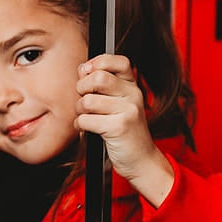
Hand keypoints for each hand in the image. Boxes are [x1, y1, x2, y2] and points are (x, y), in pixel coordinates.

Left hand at [75, 54, 173, 206]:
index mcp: (132, 86)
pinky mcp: (120, 127)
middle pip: (98, 77)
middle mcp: (133, 95)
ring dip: (80, 111)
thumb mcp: (118, 104)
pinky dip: (81, 126)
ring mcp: (128, 110)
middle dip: (82, 89)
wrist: (141, 160)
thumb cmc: (124, 133)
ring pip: (88, 100)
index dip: (97, 63)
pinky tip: (88, 131)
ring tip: (87, 119)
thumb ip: (102, 86)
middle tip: (84, 101)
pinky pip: (86, 120)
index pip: (117, 61)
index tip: (88, 74)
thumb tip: (82, 69)